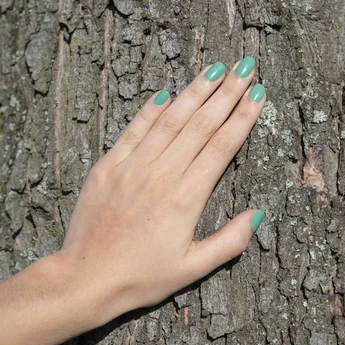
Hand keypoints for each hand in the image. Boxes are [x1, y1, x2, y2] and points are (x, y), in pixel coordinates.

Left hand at [61, 56, 266, 327]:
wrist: (86, 277)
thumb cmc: (140, 277)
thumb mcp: (192, 269)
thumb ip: (229, 242)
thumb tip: (256, 214)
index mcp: (186, 197)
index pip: (222, 145)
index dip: (243, 116)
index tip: (258, 93)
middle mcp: (161, 174)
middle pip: (200, 124)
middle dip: (226, 93)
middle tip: (245, 67)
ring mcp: (132, 166)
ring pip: (170, 120)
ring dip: (194, 92)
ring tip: (214, 69)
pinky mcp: (108, 166)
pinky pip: (133, 130)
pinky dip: (150, 109)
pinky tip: (166, 93)